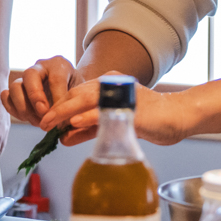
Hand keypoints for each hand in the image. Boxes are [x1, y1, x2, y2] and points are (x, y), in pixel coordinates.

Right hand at [1, 55, 83, 125]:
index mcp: (59, 64)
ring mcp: (25, 78)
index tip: (59, 114)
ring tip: (37, 121)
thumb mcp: (81, 94)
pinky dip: (13, 109)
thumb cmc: (76, 92)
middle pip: (29, 75)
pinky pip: (6, 96)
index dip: (57, 97)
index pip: (56, 78)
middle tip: (44, 114)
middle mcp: (40, 67)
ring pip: (14, 86)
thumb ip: (74, 105)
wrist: (70, 90)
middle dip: (35, 97)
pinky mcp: (16, 90)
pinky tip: (27, 118)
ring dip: (24, 107)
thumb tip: (62, 123)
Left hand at [40, 71, 189, 146]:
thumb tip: (65, 136)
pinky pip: (106, 112)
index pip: (78, 92)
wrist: (178, 117)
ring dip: (66, 112)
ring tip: (50, 123)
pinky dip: (88, 117)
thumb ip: (90, 127)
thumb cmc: (150, 119)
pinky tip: (74, 123)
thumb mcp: (114, 121)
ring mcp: (123, 95)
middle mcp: (114, 85)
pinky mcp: (132, 109)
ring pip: (88, 100)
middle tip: (42, 122)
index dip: (61, 105)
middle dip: (58, 108)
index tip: (47, 118)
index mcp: (110, 84)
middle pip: (79, 94)